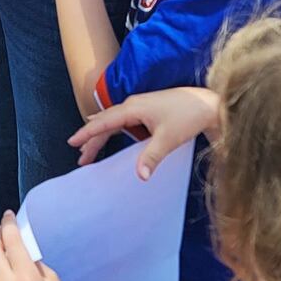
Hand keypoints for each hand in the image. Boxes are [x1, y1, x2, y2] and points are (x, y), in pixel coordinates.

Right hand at [69, 86, 219, 174]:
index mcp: (132, 108)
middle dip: (91, 138)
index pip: (103, 122)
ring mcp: (139, 106)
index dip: (87, 133)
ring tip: (88, 149)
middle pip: (104, 122)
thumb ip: (151, 157)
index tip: (72, 142)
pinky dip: (112, 129)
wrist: (208, 103)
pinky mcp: (147, 109)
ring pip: (113, 121)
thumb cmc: (188, 116)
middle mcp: (132, 104)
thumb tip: (140, 177)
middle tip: (80, 156)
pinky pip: (122, 120)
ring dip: (101, 135)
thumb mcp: (168, 139)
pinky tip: (110, 135)